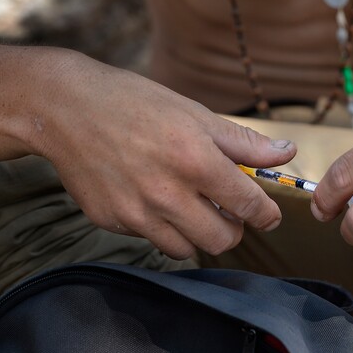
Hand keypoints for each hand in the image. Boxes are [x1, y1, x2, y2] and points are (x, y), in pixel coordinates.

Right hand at [30, 51, 295, 258]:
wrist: (65, 107)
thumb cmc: (135, 103)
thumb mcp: (195, 114)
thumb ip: (244, 142)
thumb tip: (287, 154)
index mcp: (195, 160)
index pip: (248, 206)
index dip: (266, 214)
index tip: (268, 214)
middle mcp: (167, 193)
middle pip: (222, 240)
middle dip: (233, 229)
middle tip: (228, 210)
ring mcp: (136, 212)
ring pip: (187, 249)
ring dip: (199, 233)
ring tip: (191, 205)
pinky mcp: (111, 221)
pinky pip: (151, 239)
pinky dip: (163, 227)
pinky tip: (155, 200)